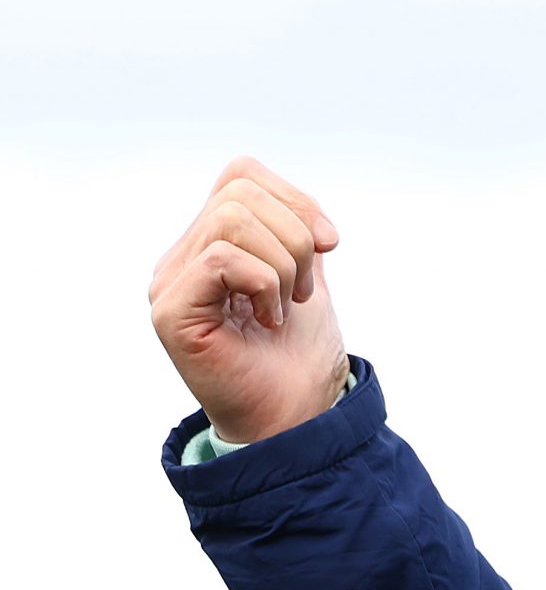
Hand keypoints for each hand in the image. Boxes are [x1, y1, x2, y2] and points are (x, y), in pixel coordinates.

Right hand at [148, 156, 349, 444]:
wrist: (298, 414)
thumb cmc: (299, 355)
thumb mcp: (310, 279)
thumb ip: (297, 235)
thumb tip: (306, 210)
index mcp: (211, 243)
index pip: (241, 175)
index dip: (295, 199)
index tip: (330, 244)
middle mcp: (182, 258)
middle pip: (240, 193)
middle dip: (296, 238)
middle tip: (303, 291)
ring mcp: (171, 283)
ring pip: (232, 220)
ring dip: (284, 266)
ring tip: (283, 308)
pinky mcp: (171, 312)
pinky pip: (221, 260)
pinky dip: (264, 284)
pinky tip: (268, 320)